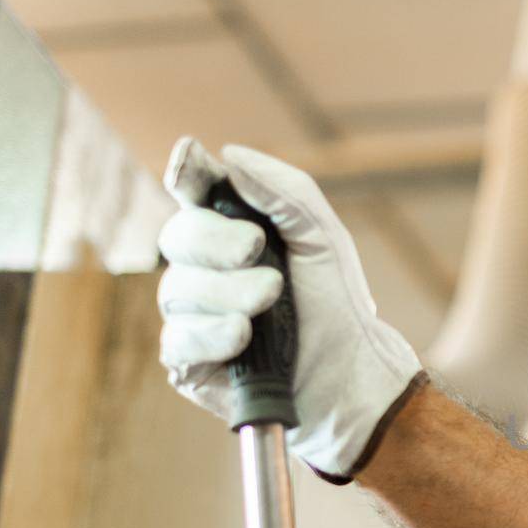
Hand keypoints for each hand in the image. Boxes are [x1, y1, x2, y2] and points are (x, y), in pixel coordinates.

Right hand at [157, 138, 423, 480]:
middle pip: (177, 237)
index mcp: (232, 229)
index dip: (186, 173)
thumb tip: (231, 156)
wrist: (350, 371)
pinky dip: (212, 335)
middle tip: (259, 254)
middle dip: (217, 243)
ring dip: (227, 293)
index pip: (194, 191)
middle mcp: (203, 267)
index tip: (190, 161)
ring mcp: (192, 314)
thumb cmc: (335, 302)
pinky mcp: (189, 361)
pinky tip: (243, 336)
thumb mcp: (323, 237)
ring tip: (270, 301)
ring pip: (177, 291)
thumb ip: (285, 191)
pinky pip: (177, 340)